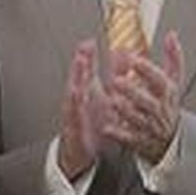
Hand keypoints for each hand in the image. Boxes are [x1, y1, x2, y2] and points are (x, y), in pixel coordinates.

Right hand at [56, 40, 110, 178]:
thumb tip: (122, 58)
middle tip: (85, 47)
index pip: (87, 71)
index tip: (90, 41)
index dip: (88, 56)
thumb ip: (113, 78)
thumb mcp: (104, 99)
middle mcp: (80, 100)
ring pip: (74, 91)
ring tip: (81, 64)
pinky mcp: (72, 125)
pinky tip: (76, 93)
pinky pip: (73, 112)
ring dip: (76, 77)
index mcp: (88, 93)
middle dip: (81, 62)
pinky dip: (74, 102)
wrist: (79, 153)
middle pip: (78, 77)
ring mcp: (74, 112)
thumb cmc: (90, 125)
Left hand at [103, 32, 183, 164]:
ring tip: (112, 100)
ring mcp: (149, 126)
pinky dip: (118, 133)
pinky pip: (129, 138)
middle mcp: (159, 109)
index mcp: (167, 93)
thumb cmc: (168, 105)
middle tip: (116, 80)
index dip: (147, 69)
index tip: (133, 58)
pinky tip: (106, 127)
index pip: (160, 80)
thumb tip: (171, 35)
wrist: (170, 139)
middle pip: (148, 100)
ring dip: (125, 110)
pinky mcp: (139, 140)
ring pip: (138, 119)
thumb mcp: (174, 81)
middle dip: (134, 91)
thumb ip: (172, 58)